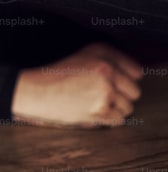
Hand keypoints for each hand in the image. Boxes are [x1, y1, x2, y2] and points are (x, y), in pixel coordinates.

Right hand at [12, 42, 143, 127]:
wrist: (35, 91)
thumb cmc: (54, 76)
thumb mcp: (80, 57)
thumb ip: (107, 62)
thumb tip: (136, 77)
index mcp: (100, 52)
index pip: (135, 70)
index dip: (127, 80)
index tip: (117, 84)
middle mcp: (105, 68)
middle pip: (134, 91)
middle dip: (121, 96)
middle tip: (102, 96)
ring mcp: (104, 89)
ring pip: (128, 107)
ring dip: (114, 109)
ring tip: (94, 103)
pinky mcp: (101, 108)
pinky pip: (119, 119)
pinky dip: (107, 119)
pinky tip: (92, 111)